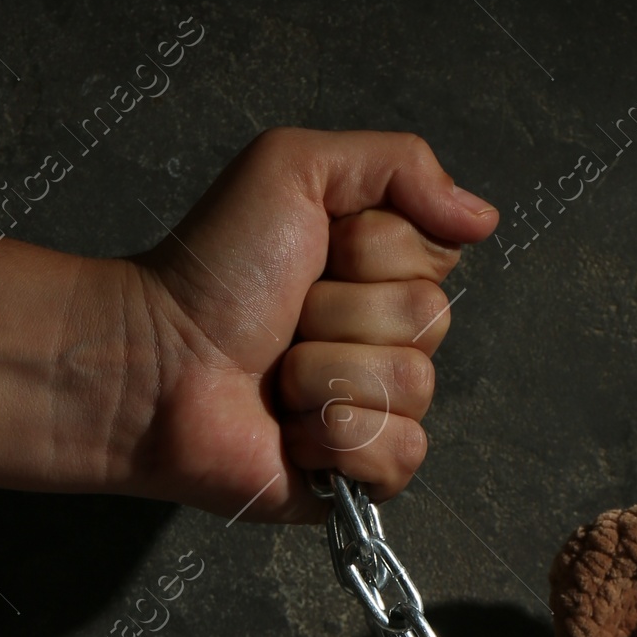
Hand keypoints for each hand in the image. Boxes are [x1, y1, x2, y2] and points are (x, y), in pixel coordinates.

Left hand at [128, 128, 497, 520]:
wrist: (153, 362)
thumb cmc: (211, 271)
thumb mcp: (294, 167)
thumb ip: (398, 164)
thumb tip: (483, 218)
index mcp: (381, 270)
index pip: (436, 257)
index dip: (373, 252)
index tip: (316, 254)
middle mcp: (386, 337)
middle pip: (431, 322)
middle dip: (342, 314)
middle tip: (285, 318)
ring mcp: (378, 406)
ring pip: (414, 387)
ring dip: (326, 376)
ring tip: (275, 376)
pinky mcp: (362, 472)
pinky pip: (401, 452)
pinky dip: (338, 438)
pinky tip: (291, 432)